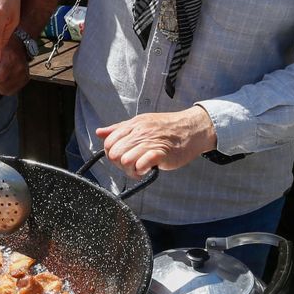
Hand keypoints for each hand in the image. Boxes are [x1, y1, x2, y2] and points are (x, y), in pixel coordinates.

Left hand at [0, 37, 31, 95]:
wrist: (21, 45)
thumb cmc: (5, 46)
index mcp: (10, 57)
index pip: (0, 76)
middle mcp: (19, 66)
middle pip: (2, 84)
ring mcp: (23, 73)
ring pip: (7, 89)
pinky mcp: (26, 79)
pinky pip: (13, 90)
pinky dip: (6, 87)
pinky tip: (4, 80)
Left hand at [96, 107, 217, 177]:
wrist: (193, 128)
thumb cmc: (167, 128)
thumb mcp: (141, 122)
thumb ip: (119, 129)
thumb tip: (100, 132)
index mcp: (133, 124)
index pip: (108, 143)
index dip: (112, 154)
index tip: (123, 157)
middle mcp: (139, 132)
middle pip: (114, 154)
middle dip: (120, 165)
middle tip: (133, 165)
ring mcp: (150, 142)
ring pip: (125, 161)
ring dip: (131, 170)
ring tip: (141, 168)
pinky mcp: (162, 153)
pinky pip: (141, 164)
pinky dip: (142, 171)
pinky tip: (148, 169)